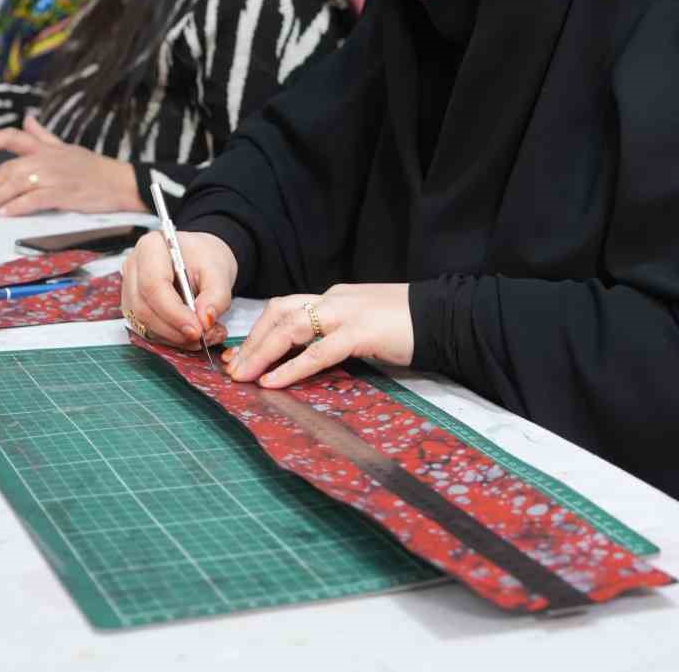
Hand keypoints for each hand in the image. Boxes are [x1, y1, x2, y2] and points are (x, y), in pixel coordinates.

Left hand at [0, 115, 140, 214]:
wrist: (121, 182)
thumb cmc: (94, 168)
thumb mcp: (67, 147)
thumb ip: (43, 136)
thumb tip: (27, 119)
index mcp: (47, 148)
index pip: (13, 137)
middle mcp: (47, 159)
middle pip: (9, 168)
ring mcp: (55, 176)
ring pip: (18, 184)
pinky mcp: (64, 194)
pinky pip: (35, 199)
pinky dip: (18, 206)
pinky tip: (6, 213)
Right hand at [121, 229, 237, 349]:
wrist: (201, 260)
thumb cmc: (205, 258)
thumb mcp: (220, 271)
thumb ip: (217, 295)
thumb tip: (205, 320)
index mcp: (151, 248)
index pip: (153, 285)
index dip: (174, 312)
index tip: (197, 329)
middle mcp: (134, 267)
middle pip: (143, 307)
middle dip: (173, 329)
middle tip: (202, 336)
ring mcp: (130, 288)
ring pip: (142, 323)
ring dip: (172, 337)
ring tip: (202, 336)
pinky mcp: (133, 307)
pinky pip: (145, 329)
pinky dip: (169, 338)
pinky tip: (189, 336)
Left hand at [224, 283, 414, 388]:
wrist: (447, 316)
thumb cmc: (409, 326)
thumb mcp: (366, 325)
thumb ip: (338, 333)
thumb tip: (310, 356)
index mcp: (335, 297)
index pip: (285, 308)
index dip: (258, 331)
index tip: (238, 354)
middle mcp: (335, 299)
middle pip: (279, 313)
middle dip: (251, 341)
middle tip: (231, 368)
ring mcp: (347, 313)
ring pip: (291, 327)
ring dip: (260, 352)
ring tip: (242, 375)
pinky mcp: (362, 332)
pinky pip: (319, 351)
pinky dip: (292, 367)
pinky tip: (273, 381)